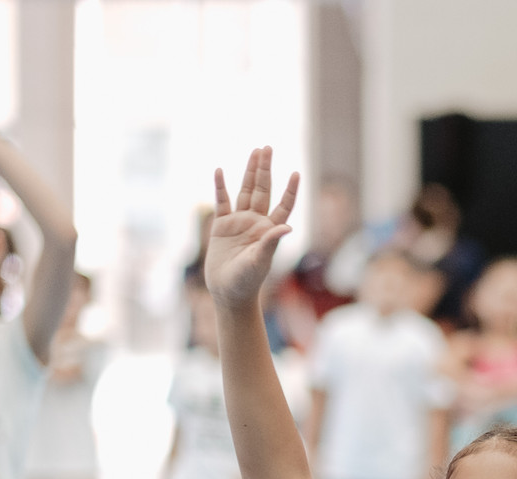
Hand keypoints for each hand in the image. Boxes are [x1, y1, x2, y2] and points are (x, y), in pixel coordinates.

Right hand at [206, 148, 298, 311]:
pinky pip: (222, 202)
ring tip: (255, 151)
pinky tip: (220, 170)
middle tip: (268, 148)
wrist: (228, 292)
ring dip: (250, 172)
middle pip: (263, 190)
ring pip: (245, 191)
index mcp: (270, 231)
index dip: (290, 190)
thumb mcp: (259, 262)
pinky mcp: (222, 226)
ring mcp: (239, 222)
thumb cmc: (247, 282)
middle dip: (265, 169)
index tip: (296, 173)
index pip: (283, 206)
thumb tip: (288, 227)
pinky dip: (220, 187)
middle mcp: (257, 223)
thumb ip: (271, 243)